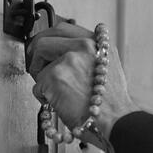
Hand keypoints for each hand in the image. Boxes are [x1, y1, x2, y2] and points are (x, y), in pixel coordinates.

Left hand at [28, 22, 136, 138]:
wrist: (116, 122)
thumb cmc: (114, 107)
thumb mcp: (111, 72)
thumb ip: (91, 60)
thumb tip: (71, 59)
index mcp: (98, 44)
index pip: (64, 29)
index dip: (50, 40)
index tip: (45, 49)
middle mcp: (83, 46)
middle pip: (45, 40)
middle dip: (37, 55)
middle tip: (36, 68)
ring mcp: (68, 60)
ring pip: (40, 66)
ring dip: (43, 82)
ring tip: (55, 96)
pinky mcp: (55, 77)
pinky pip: (38, 87)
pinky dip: (44, 99)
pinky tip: (58, 106)